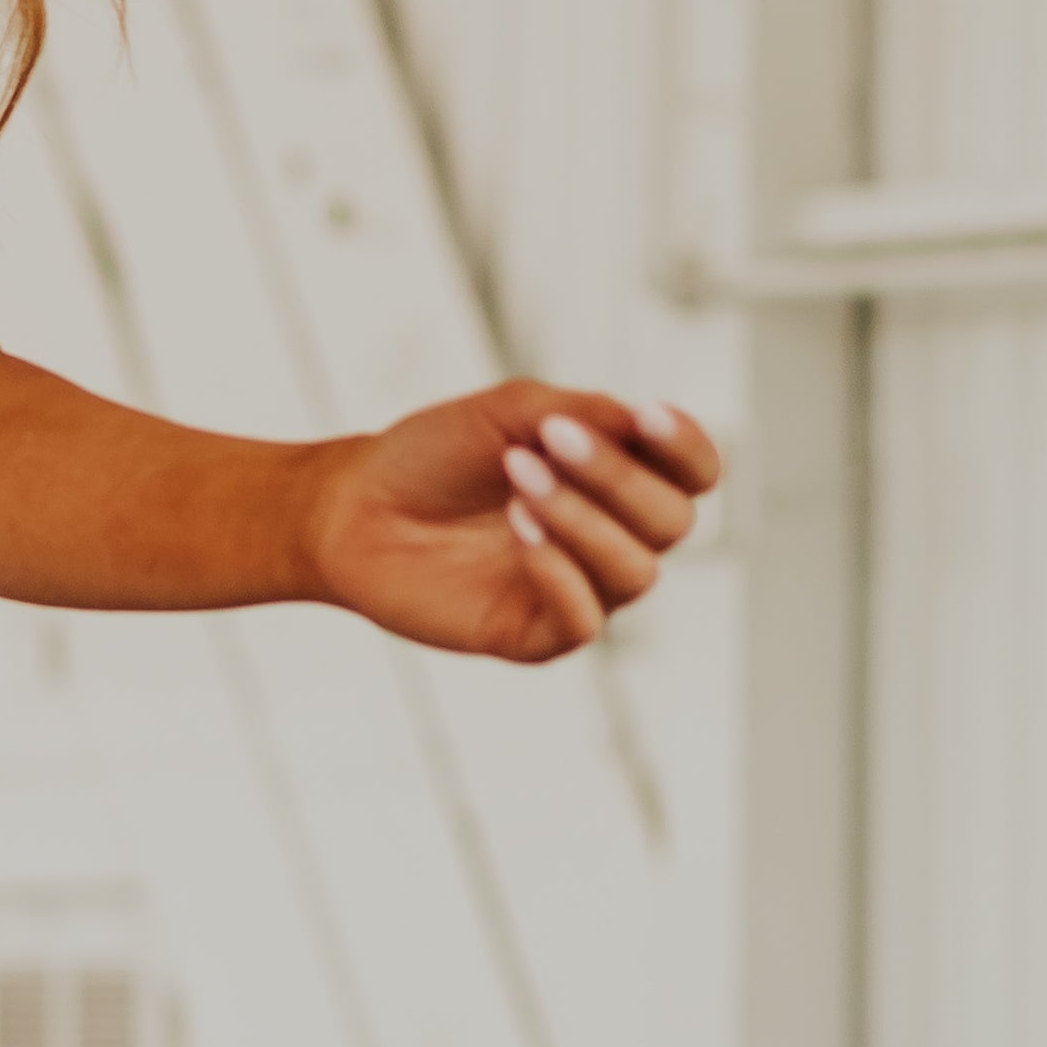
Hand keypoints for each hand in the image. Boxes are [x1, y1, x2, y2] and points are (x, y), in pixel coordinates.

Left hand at [303, 380, 721, 661]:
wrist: (351, 506)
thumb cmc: (432, 455)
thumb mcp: (509, 412)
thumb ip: (583, 412)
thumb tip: (641, 421)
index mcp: (616, 480)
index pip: (694, 473)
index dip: (686, 447)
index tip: (645, 416)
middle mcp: (610, 537)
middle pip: (673, 521)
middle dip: (617, 477)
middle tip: (546, 443)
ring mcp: (576, 589)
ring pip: (636, 572)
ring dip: (584, 521)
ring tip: (519, 484)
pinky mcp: (533, 635)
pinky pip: (585, 622)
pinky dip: (561, 575)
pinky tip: (520, 535)